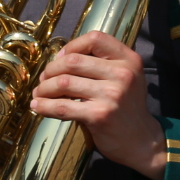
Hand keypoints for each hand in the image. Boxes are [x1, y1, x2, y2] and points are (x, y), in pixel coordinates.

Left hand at [32, 31, 165, 179]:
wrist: (141, 141)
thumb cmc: (126, 107)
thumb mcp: (126, 77)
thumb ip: (103, 64)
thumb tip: (60, 59)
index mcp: (129, 60)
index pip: (95, 39)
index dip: (72, 46)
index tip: (60, 58)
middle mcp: (122, 74)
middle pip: (73, 61)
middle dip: (51, 69)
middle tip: (44, 79)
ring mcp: (111, 94)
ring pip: (64, 82)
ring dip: (44, 88)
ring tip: (39, 93)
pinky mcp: (99, 115)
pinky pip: (62, 106)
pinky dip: (45, 106)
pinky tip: (38, 106)